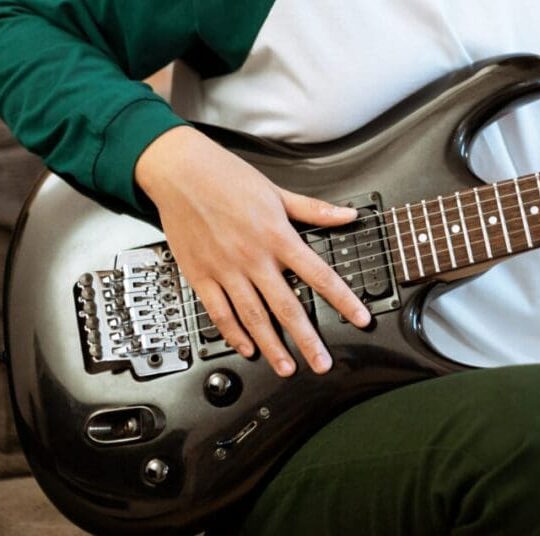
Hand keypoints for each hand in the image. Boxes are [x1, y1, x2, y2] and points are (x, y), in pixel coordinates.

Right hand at [135, 125, 369, 376]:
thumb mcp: (277, 191)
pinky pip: (219, 313)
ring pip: (253, 317)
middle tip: (322, 364)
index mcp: (278, 236)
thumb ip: (314, 210)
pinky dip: (233, 334)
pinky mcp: (200, 276)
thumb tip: (348, 216)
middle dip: (307, 340)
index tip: (360, 318)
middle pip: (287, 307)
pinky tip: (246, 348)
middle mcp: (254, 257)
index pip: (320, 275)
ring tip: (286, 367)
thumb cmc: (227, 178)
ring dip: (271, 347)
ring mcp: (226, 270)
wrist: (180, 172)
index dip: (343, 300)